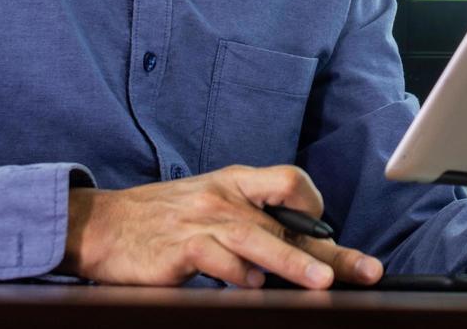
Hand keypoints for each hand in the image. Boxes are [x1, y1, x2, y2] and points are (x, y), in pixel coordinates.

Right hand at [57, 164, 384, 288]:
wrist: (103, 226)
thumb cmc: (163, 220)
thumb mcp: (210, 205)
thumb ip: (251, 220)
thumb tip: (301, 251)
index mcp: (235, 183)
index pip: (289, 180)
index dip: (314, 205)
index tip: (328, 232)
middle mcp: (223, 198)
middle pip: (286, 219)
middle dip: (329, 250)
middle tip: (363, 271)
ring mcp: (201, 222)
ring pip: (256, 238)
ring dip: (292, 263)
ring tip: (321, 284)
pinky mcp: (178, 248)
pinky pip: (215, 259)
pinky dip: (235, 274)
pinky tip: (249, 286)